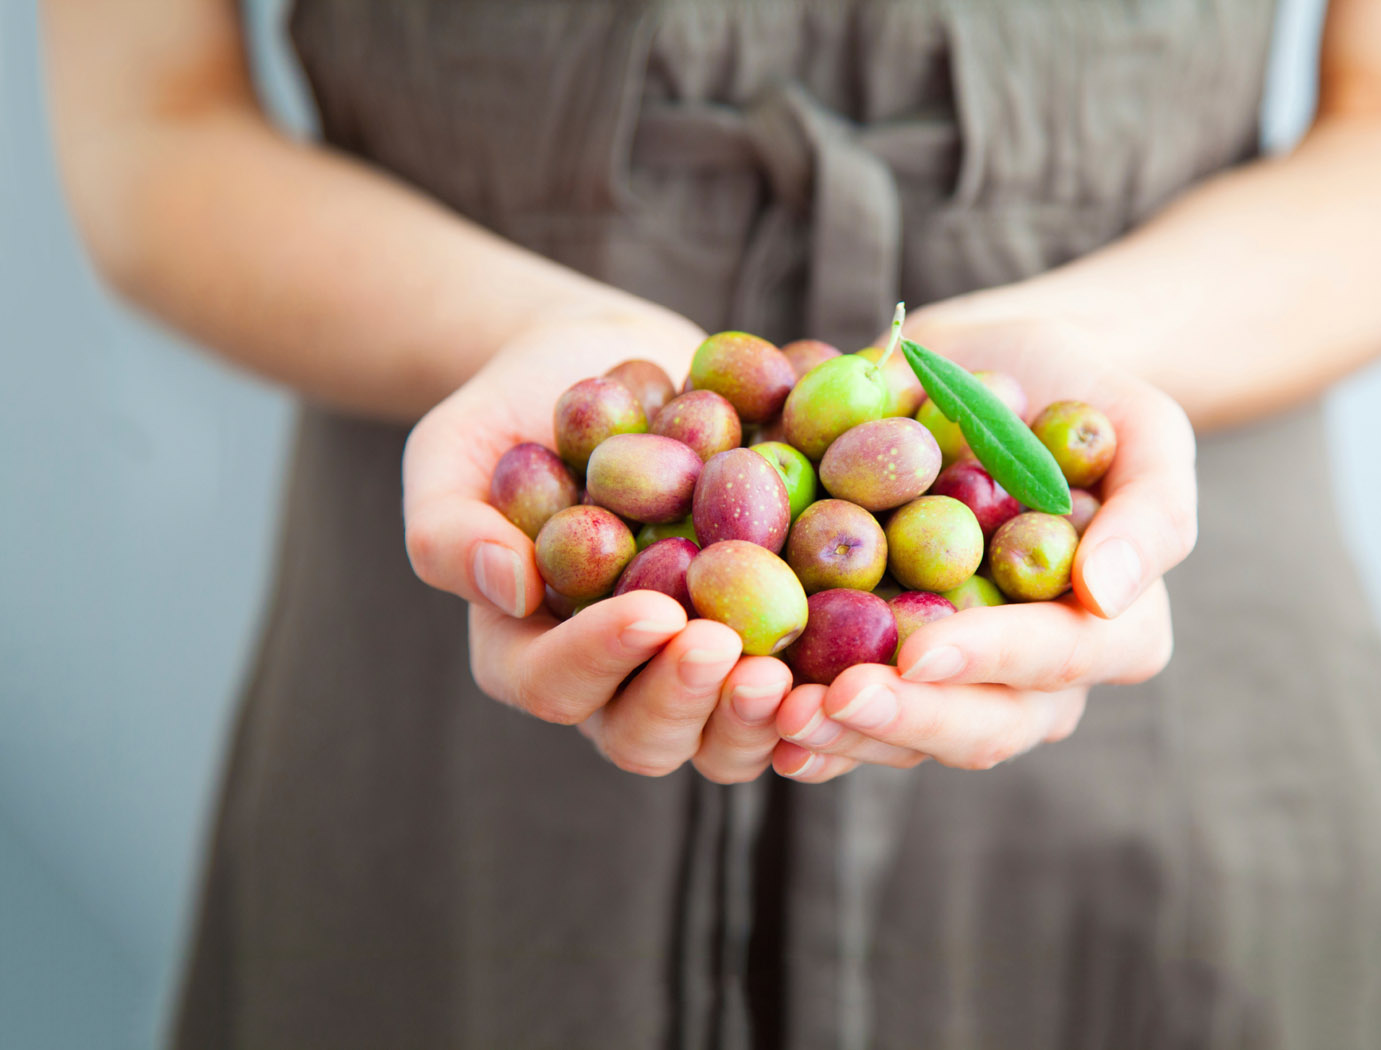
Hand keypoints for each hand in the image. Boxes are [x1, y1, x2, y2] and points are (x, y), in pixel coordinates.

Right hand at [403, 309, 790, 782]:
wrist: (610, 372)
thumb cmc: (517, 412)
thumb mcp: (453, 450)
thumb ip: (448, 524)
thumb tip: (504, 583)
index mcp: (527, 651)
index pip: (553, 684)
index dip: (603, 658)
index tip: (657, 612)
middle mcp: (613, 682)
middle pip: (646, 736)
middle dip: (692, 702)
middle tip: (739, 654)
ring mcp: (691, 673)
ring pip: (725, 740)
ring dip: (762, 718)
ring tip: (797, 671)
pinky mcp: (761, 646)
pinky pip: (799, 693)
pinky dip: (829, 683)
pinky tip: (870, 649)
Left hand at [769, 298, 1197, 780]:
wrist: (991, 372)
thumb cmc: (1080, 393)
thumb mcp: (1144, 426)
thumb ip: (1151, 508)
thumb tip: (1108, 592)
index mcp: (1107, 633)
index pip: (1057, 658)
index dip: (992, 660)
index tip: (922, 649)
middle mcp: (1033, 680)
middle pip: (977, 726)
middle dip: (902, 718)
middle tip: (826, 702)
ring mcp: (956, 682)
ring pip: (906, 737)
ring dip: (838, 733)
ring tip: (771, 712)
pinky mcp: (886, 665)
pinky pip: (848, 712)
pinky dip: (796, 712)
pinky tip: (747, 705)